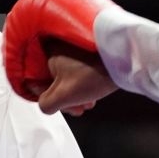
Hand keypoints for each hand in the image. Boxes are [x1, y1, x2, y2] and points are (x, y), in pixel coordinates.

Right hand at [1, 0, 117, 104]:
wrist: (125, 59)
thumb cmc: (93, 74)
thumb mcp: (64, 95)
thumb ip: (46, 104)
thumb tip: (45, 105)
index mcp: (47, 53)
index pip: (33, 79)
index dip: (43, 97)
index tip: (57, 106)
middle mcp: (57, 47)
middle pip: (51, 80)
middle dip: (63, 99)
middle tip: (75, 109)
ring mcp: (72, 49)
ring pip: (66, 77)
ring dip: (74, 95)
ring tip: (87, 105)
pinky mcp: (86, 52)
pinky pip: (77, 72)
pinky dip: (82, 86)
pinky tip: (93, 97)